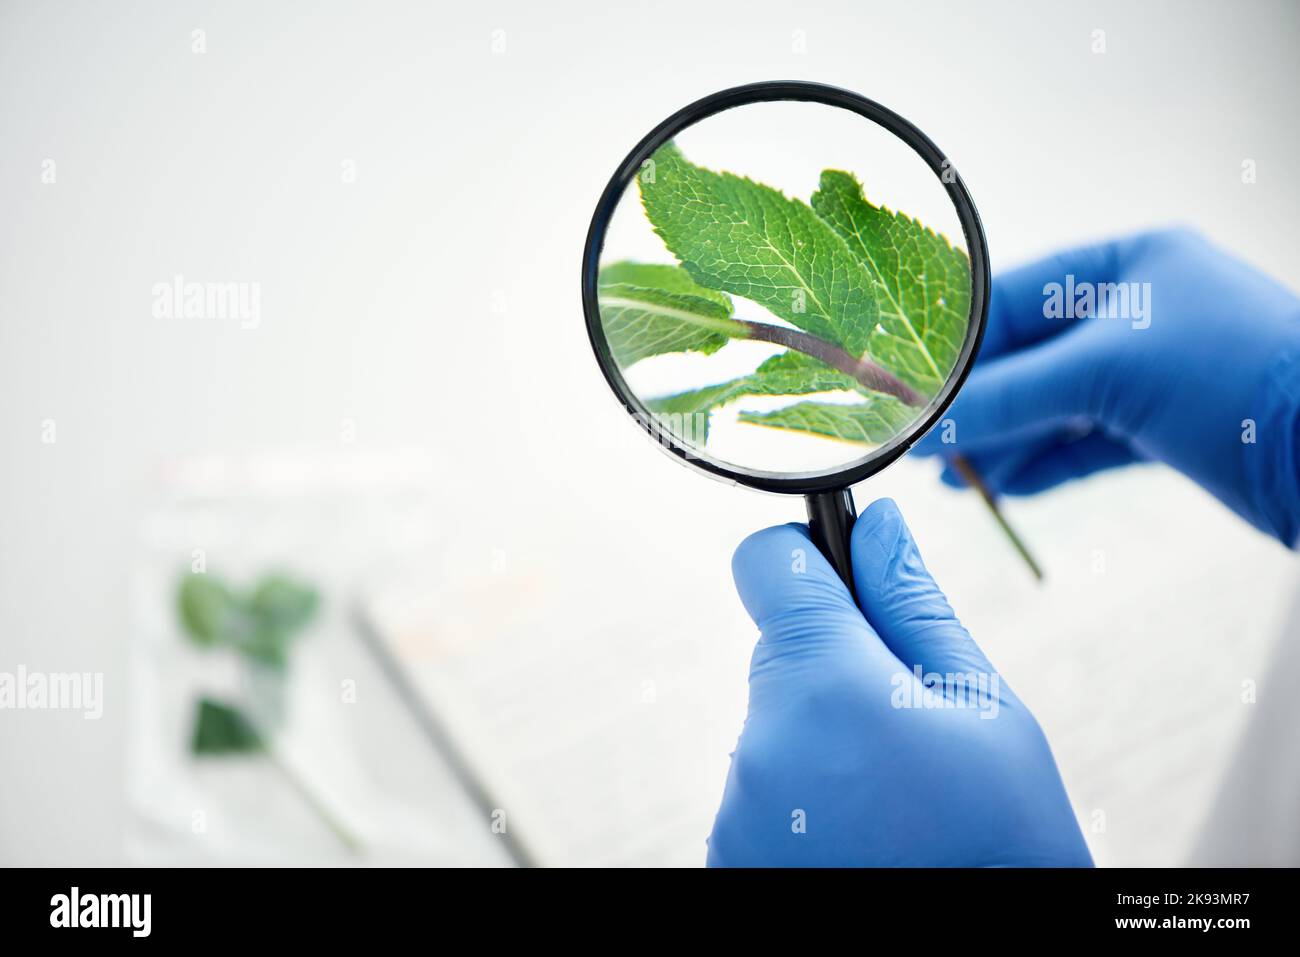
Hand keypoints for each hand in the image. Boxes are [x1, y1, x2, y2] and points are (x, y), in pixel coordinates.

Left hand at [707, 499, 1091, 866]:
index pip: (766, 563)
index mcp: (824, 684)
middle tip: (911, 727)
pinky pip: (764, 787)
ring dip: (823, 736)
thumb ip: (916, 607)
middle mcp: (760, 741)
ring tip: (895, 795)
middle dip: (838, 667)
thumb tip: (878, 525)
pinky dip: (806, 794)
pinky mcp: (730, 854)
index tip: (842, 582)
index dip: (807, 558)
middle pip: (780, 651)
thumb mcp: (985, 713)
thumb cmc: (1000, 844)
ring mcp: (738, 808)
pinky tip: (865, 833)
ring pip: (775, 723)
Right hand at [914, 228, 1299, 543]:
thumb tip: (925, 428)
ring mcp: (1153, 372)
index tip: (907, 390)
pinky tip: (1000, 488)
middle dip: (974, 405)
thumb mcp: (1107, 372)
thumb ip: (1007, 398)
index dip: (955, 348)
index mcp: (1130, 263)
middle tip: (922, 443)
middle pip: (1028, 358)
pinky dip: (1042, 465)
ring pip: (1052, 406)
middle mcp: (1139, 312)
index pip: (1013, 300)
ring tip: (950, 478)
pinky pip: (1083, 443)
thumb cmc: (1241, 377)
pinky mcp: (1165, 430)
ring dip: (1001, 443)